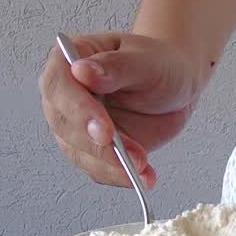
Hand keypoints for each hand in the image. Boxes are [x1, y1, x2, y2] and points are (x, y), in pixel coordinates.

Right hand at [39, 33, 202, 189]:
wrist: (177, 84)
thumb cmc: (160, 63)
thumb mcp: (145, 60)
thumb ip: (115, 67)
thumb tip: (82, 71)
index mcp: (70, 59)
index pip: (58, 85)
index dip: (78, 110)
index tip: (105, 130)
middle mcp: (67, 94)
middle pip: (64, 125)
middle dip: (96, 145)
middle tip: (128, 155)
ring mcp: (77, 124)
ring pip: (78, 152)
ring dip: (110, 165)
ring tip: (143, 167)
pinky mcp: (93, 148)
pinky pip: (98, 168)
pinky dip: (119, 176)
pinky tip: (142, 176)